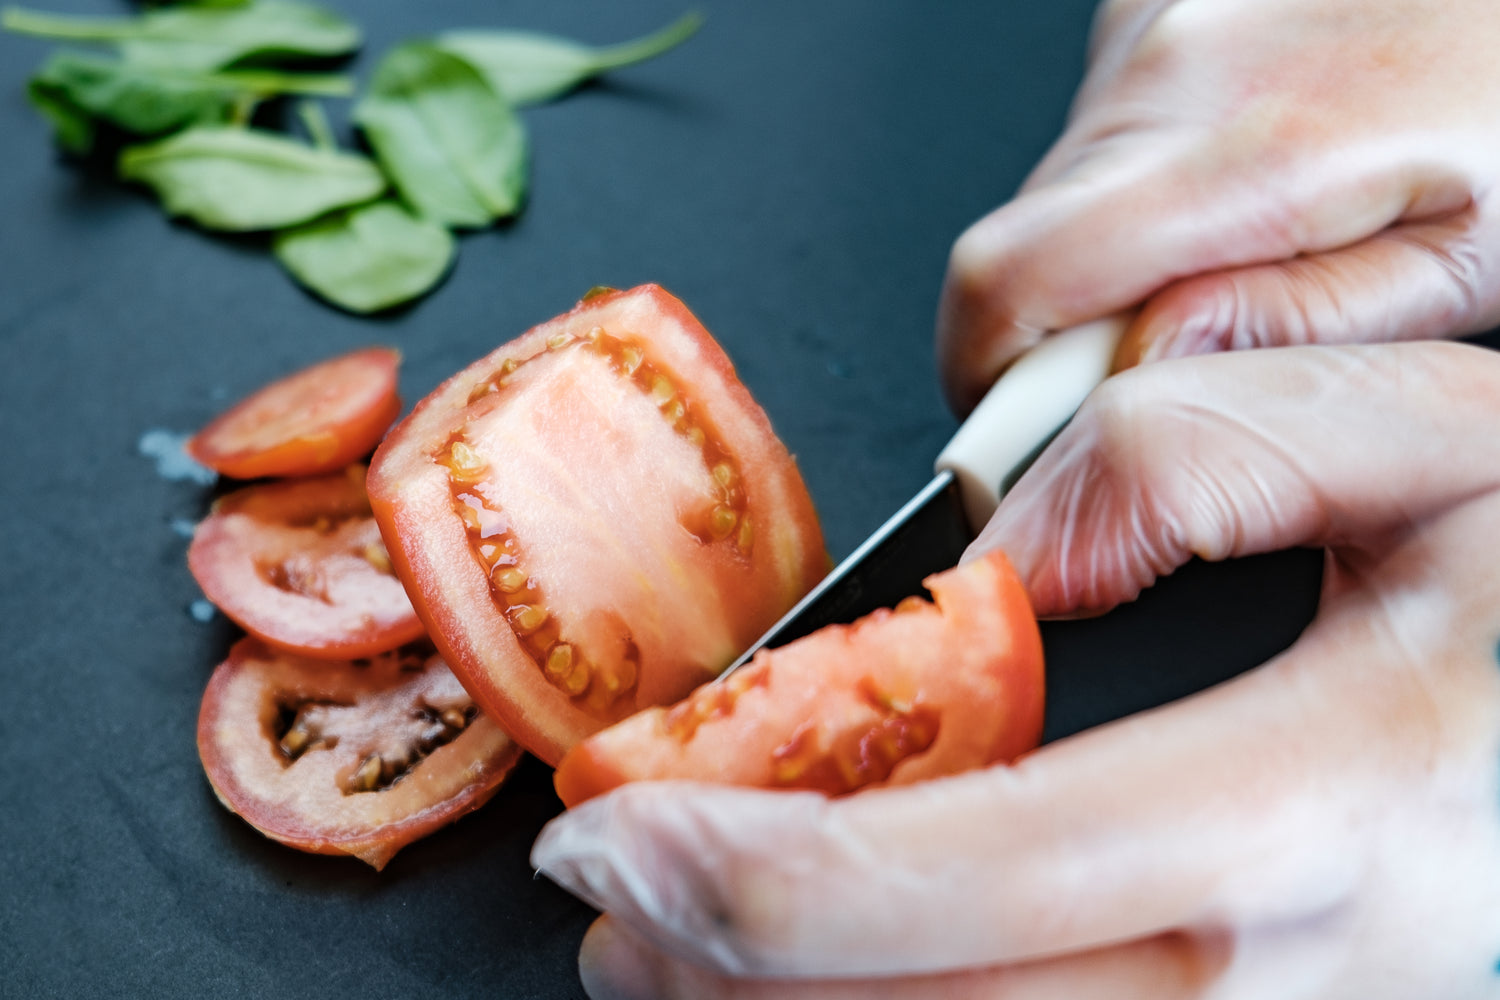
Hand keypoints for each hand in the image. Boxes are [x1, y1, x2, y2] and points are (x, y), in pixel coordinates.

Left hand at [533, 341, 1499, 998]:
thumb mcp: (1422, 443)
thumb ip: (1185, 463)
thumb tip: (995, 565)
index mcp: (1330, 792)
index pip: (985, 870)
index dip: (767, 877)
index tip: (615, 836)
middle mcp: (1318, 966)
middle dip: (748, 983)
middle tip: (614, 919)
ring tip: (687, 966)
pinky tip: (860, 981)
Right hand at [938, 0, 1499, 413]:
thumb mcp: (1459, 266)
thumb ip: (1288, 327)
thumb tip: (1140, 369)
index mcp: (1256, 147)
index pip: (1008, 282)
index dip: (985, 378)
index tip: (1028, 432)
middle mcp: (1175, 64)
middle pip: (1019, 251)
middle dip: (1070, 331)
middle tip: (1179, 347)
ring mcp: (1152, 21)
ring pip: (1053, 200)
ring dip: (1110, 256)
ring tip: (1238, 241)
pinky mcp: (1148, 6)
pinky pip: (1093, 138)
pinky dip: (1135, 186)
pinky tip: (1233, 177)